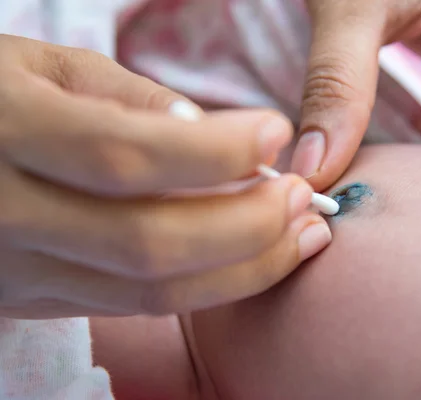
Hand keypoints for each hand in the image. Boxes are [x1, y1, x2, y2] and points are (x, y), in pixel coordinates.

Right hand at [0, 35, 331, 318]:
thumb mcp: (49, 67)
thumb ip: (133, 99)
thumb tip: (213, 135)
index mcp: (6, 132)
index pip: (125, 155)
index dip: (214, 151)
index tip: (275, 133)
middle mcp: (7, 214)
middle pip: (148, 243)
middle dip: (247, 227)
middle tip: (303, 200)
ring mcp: (20, 270)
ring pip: (151, 291)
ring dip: (246, 269)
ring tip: (302, 234)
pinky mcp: (37, 299)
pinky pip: (138, 304)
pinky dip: (210, 285)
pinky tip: (256, 257)